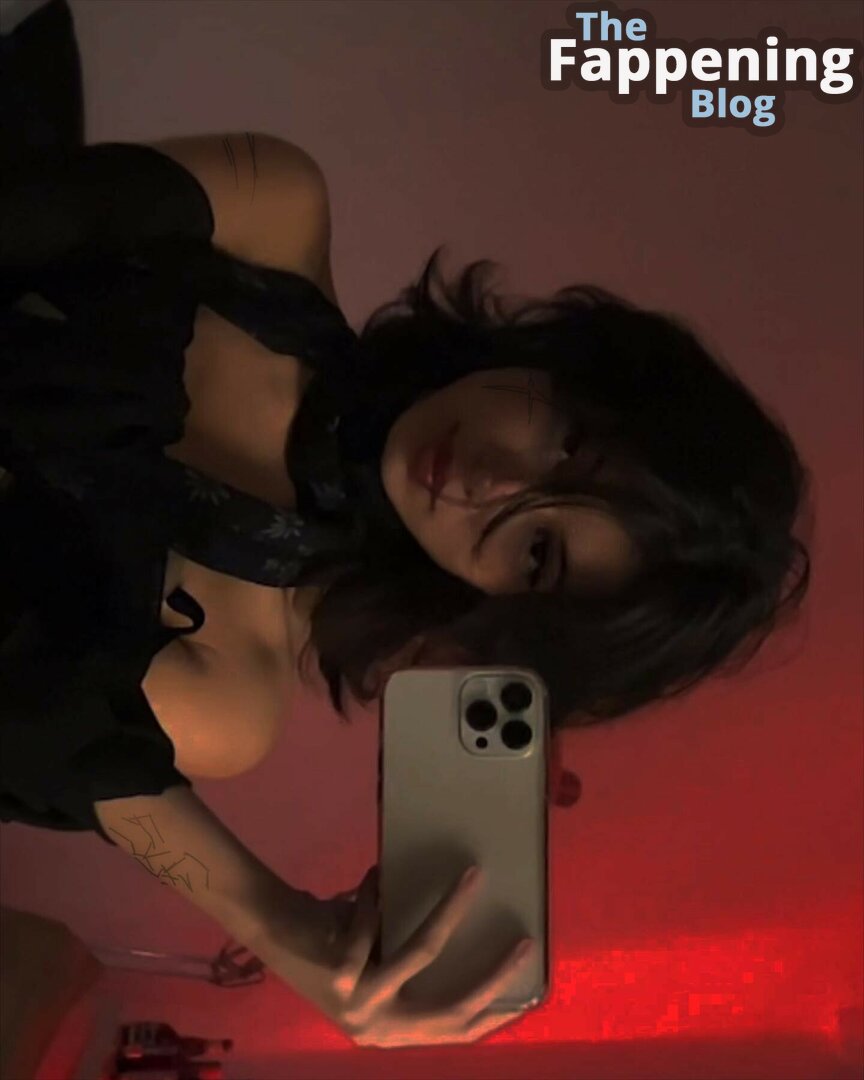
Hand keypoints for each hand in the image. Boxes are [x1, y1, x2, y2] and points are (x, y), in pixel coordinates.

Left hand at [254, 866, 536, 1047]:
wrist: (270, 930)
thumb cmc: (332, 941)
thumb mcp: (378, 966)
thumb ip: (413, 966)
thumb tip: (475, 930)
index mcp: (390, 1031)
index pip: (454, 1033)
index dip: (494, 1014)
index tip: (529, 993)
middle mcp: (375, 1027)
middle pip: (450, 1006)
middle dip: (493, 973)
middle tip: (522, 941)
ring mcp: (357, 1003)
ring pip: (422, 954)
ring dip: (451, 910)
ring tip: (472, 876)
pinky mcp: (339, 972)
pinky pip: (377, 919)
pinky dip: (375, 892)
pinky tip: (372, 876)